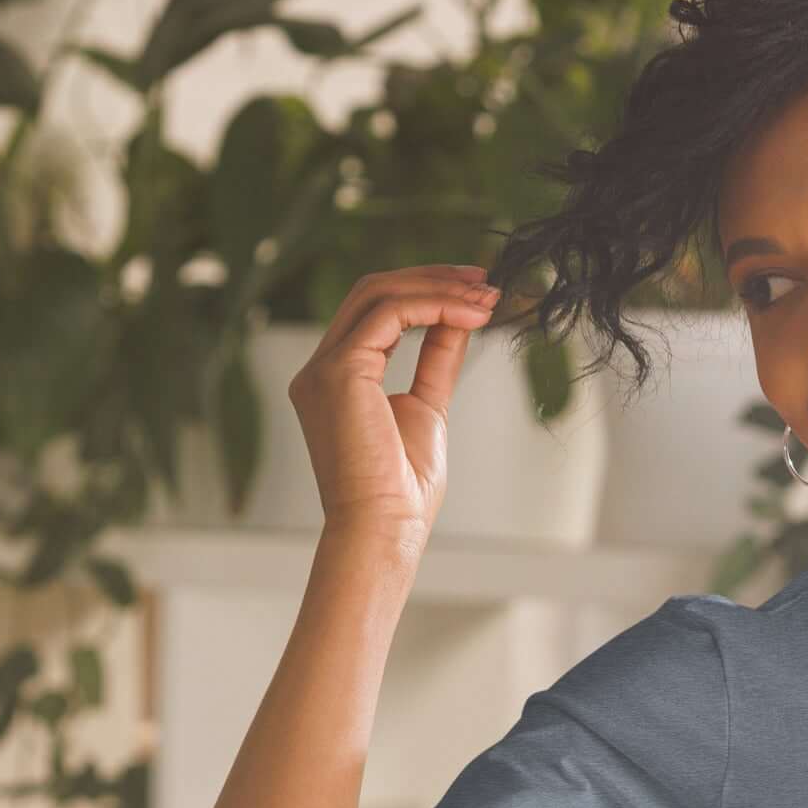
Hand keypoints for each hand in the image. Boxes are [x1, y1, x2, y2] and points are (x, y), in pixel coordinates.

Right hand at [285, 262, 502, 540]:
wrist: (384, 527)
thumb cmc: (402, 489)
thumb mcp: (427, 408)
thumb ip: (435, 361)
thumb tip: (460, 319)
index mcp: (337, 378)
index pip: (376, 313)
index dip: (426, 292)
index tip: (475, 291)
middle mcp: (320, 367)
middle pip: (373, 292)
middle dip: (433, 279)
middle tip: (485, 279)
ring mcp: (323, 367)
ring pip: (379, 295)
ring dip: (439, 288)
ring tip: (487, 295)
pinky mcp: (338, 371)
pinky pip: (389, 314)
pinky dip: (434, 306)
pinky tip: (472, 314)